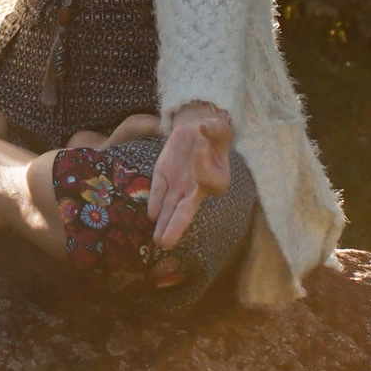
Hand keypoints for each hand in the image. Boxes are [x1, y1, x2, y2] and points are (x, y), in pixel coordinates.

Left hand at [147, 103, 232, 249]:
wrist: (196, 130)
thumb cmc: (213, 133)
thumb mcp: (219, 128)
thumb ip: (215, 128)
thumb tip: (204, 127)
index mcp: (218, 179)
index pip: (209, 181)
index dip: (204, 166)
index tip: (202, 146)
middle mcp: (197, 188)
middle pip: (186, 210)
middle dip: (175, 226)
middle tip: (166, 243)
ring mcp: (179, 185)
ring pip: (170, 207)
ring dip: (163, 223)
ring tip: (157, 241)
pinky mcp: (163, 175)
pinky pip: (159, 191)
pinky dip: (155, 201)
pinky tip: (151, 215)